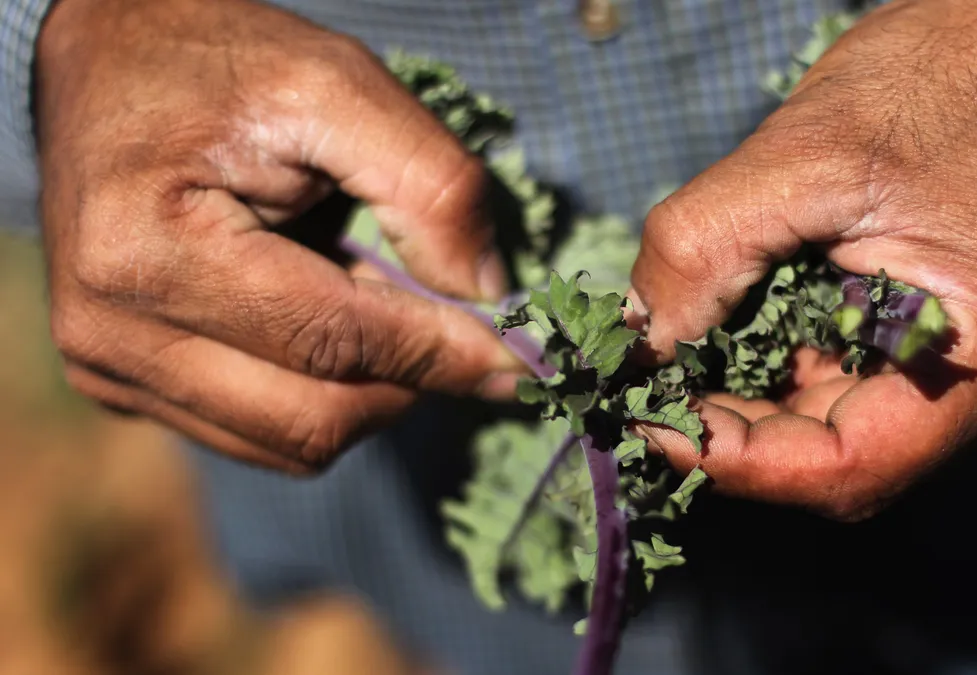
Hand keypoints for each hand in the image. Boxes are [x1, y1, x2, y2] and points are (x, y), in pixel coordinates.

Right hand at [36, 0, 522, 472]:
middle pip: (314, 420)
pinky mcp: (120, 384)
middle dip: (407, 382)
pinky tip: (324, 324)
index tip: (520, 361)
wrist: (107, 62)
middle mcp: (113, 332)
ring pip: (290, 444)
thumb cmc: (217, 63)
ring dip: (366, 393)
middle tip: (455, 329)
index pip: (333, 343)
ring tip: (372, 304)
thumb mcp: (334, 82)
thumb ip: (426, 183)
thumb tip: (486, 293)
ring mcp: (110, 369)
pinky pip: (255, 434)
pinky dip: (318, 396)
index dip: (441, 355)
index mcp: (149, 251)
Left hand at [629, 0, 976, 519]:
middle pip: (831, 457)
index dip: (735, 460)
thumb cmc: (943, 78)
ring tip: (672, 348)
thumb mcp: (808, 153)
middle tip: (640, 383)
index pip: (848, 469)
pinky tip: (724, 322)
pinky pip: (843, 382)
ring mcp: (965, 373)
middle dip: (727, 426)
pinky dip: (772, 361)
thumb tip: (634, 342)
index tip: (650, 421)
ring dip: (743, 395)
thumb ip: (704, 249)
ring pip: (828, 424)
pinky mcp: (936, 344)